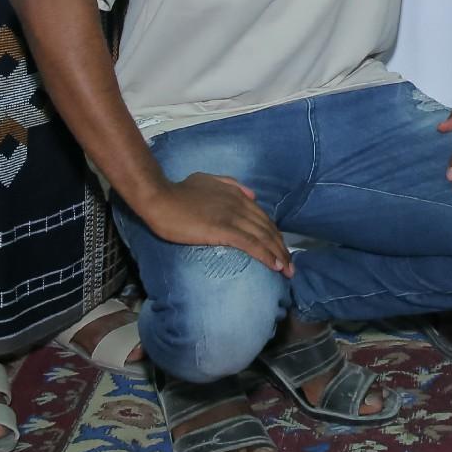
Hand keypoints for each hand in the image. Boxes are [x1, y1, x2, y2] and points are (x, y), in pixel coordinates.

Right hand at [137, 171, 292, 274]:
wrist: (161, 198)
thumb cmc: (179, 192)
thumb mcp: (208, 180)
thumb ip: (230, 184)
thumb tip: (250, 194)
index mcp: (238, 195)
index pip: (263, 218)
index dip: (275, 235)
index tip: (281, 249)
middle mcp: (240, 204)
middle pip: (268, 228)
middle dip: (282, 248)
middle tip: (291, 266)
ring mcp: (233, 217)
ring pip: (264, 237)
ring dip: (279, 255)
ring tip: (288, 271)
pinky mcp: (223, 229)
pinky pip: (251, 244)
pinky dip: (266, 255)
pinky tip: (275, 266)